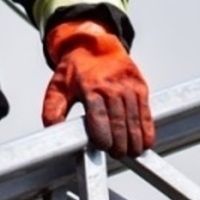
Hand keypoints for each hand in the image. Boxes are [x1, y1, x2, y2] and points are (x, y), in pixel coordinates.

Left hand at [41, 18, 155, 158]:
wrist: (95, 44)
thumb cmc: (76, 69)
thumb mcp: (58, 87)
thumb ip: (52, 110)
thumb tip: (52, 131)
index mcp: (89, 88)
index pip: (99, 118)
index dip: (103, 137)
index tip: (103, 148)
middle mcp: (111, 86)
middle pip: (119, 122)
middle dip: (119, 143)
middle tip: (116, 154)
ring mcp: (127, 86)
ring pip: (134, 119)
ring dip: (134, 140)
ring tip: (130, 153)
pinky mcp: (140, 86)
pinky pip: (145, 112)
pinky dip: (147, 129)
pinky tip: (145, 142)